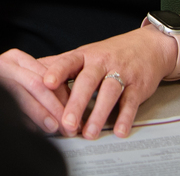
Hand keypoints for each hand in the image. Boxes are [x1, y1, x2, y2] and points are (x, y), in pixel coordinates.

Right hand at [0, 48, 68, 133]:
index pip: (46, 75)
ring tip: (52, 128)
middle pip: (35, 83)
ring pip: (20, 93)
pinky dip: (19, 119)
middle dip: (55, 107)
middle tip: (67, 126)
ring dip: (39, 113)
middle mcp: (2, 63)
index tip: (73, 114)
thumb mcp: (24, 84)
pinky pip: (3, 105)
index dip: (63, 95)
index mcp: (15, 58)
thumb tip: (69, 106)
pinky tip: (30, 131)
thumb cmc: (2, 91)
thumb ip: (43, 89)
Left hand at [37, 26, 175, 138]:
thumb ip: (60, 64)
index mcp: (85, 55)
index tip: (45, 84)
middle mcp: (102, 62)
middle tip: (67, 123)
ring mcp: (121, 73)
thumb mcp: (84, 54)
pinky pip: (131, 102)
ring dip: (99, 114)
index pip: (68, 62)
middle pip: (88, 81)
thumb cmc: (111, 53)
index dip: (57, 71)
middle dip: (76, 103)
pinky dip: (125, 117)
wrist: (149, 46)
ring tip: (88, 133)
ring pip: (109, 92)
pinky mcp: (138, 86)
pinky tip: (119, 130)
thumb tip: (31, 69)